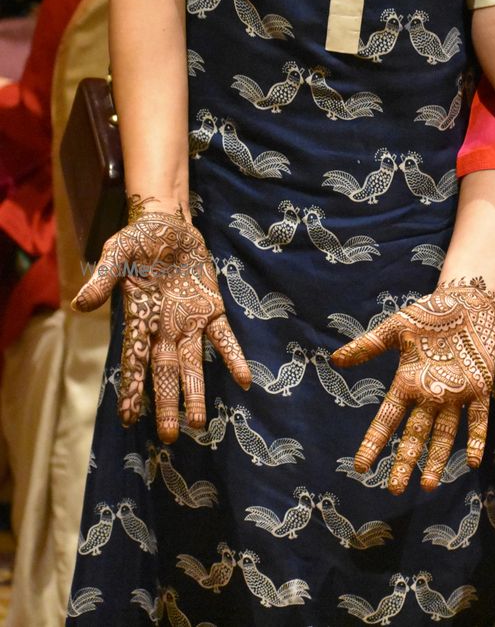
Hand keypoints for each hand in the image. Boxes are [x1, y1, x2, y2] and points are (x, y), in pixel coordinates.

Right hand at [72, 206, 250, 442]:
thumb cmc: (137, 242)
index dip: (132, 388)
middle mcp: (165, 329)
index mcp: (138, 319)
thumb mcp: (117, 254)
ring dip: (197, 391)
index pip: (134, 360)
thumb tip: (81, 305)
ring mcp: (190, 322)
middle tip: (171, 436)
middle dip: (168, 403)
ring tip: (199, 423)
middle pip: (166, 372)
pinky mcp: (212, 310)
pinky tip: (245, 380)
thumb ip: (103, 279)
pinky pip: (224, 338)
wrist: (169, 225)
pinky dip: (233, 357)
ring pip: (194, 364)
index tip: (130, 417)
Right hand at [330, 278, 494, 494]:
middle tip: (395, 490)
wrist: (465, 302)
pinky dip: (476, 438)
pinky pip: (478, 418)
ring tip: (429, 486)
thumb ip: (368, 346)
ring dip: (437, 459)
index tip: (361, 467)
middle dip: (405, 462)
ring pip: (444, 434)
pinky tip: (472, 460)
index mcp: (407, 383)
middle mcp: (429, 395)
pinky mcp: (480, 388)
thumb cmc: (428, 314)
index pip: (387, 420)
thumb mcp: (394, 329)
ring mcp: (455, 394)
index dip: (374, 443)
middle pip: (414, 435)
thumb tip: (335, 360)